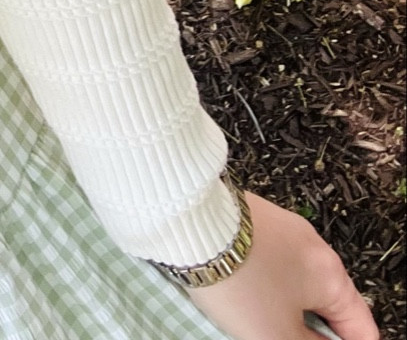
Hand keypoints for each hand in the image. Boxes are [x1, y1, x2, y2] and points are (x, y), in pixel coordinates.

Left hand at [187, 191, 376, 339]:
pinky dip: (265, 284)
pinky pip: (271, 263)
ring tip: (260, 324)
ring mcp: (282, 229)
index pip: (360, 326)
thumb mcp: (278, 335)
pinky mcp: (253, 221)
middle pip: (328, 303)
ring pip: (297, 283)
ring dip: (287, 308)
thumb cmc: (238, 281)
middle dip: (313, 329)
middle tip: (286, 337)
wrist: (190, 223)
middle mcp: (313, 246)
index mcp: (332, 276)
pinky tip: (244, 297)